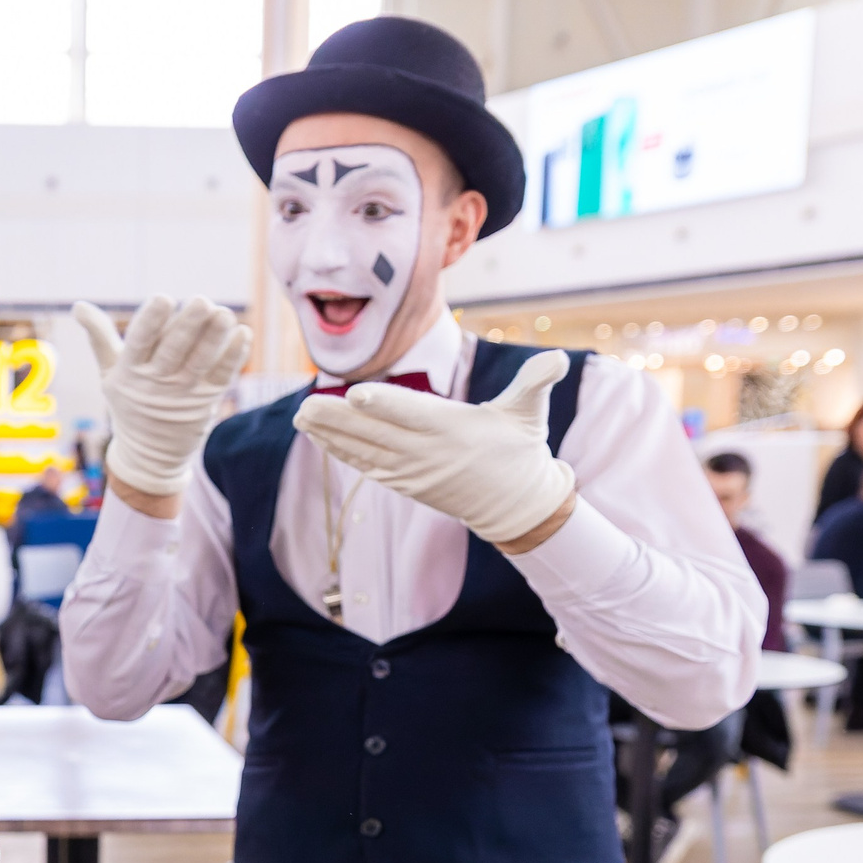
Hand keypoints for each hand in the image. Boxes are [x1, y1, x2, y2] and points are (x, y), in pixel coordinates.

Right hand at [74, 297, 250, 498]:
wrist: (150, 456)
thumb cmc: (129, 403)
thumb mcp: (110, 374)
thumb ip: (99, 337)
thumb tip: (78, 305)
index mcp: (130, 372)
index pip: (139, 342)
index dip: (151, 321)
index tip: (163, 298)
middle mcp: (157, 382)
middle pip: (174, 350)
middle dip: (188, 325)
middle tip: (202, 301)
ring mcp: (185, 393)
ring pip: (201, 361)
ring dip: (215, 337)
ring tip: (225, 313)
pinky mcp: (208, 400)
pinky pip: (222, 376)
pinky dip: (233, 356)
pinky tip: (242, 333)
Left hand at [293, 349, 577, 545]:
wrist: (515, 505)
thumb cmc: (521, 449)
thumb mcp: (531, 413)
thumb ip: (537, 382)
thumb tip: (561, 357)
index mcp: (454, 430)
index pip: (413, 414)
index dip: (384, 404)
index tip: (353, 394)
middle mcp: (427, 453)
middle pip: (376, 433)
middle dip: (337, 420)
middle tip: (304, 405)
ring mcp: (413, 472)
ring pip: (365, 451)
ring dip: (330, 436)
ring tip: (301, 417)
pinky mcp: (406, 484)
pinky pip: (367, 467)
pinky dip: (342, 453)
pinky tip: (319, 439)